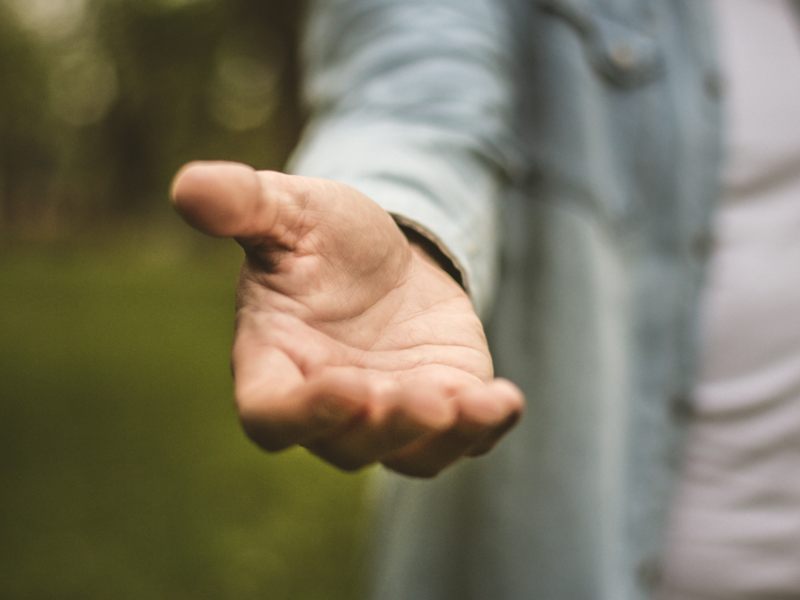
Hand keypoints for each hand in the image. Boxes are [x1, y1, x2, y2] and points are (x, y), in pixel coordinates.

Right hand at [170, 161, 522, 476]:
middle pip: (349, 446)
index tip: (343, 386)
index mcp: (276, 364)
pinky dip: (485, 427)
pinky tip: (504, 400)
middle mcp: (330, 406)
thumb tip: (186, 185)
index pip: (271, 416)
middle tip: (422, 397)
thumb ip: (243, 205)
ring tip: (472, 403)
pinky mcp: (442, 404)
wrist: (388, 254)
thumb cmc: (323, 237)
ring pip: (410, 455)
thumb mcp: (289, 210)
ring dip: (440, 438)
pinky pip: (463, 438)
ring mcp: (389, 412)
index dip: (302, 415)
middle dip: (387, 426)